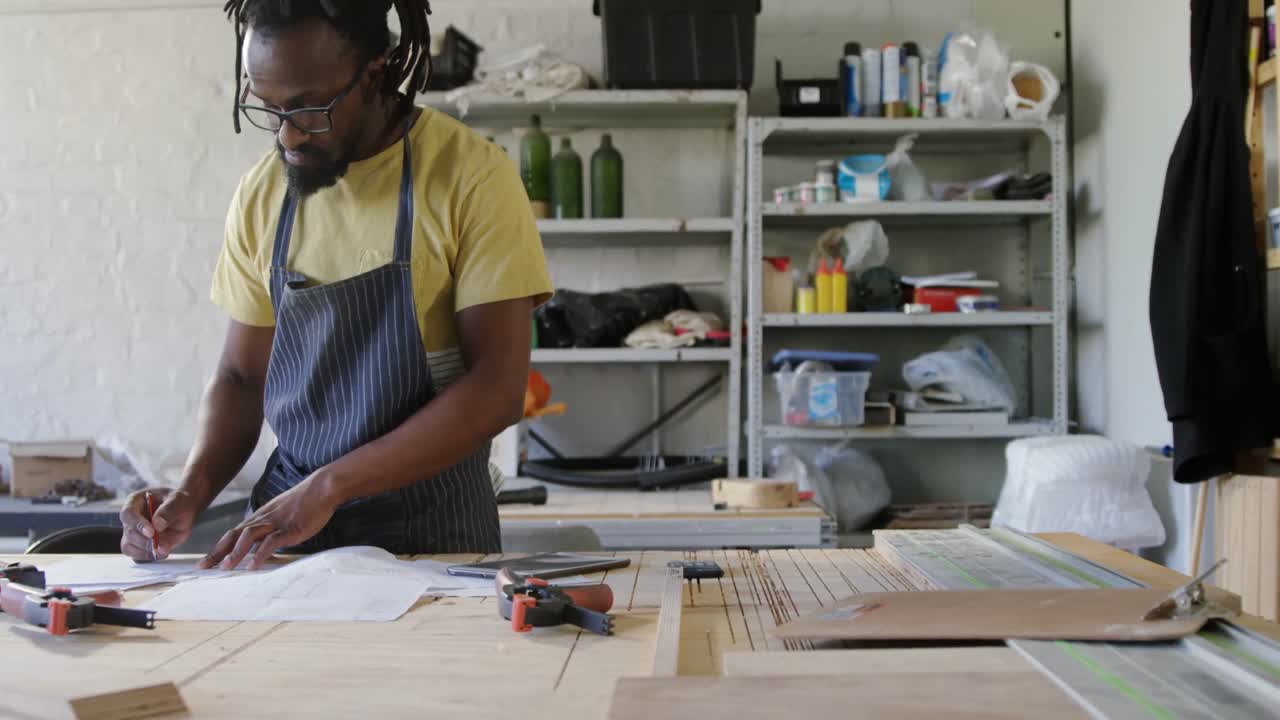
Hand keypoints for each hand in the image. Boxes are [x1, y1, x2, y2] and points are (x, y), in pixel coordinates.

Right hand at [120, 488, 199, 561]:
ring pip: (129, 547)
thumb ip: (169, 510)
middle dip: (144, 541)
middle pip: (128, 533)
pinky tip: (163, 552)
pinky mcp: (139, 544)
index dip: (137, 524)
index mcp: (135, 501)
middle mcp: (130, 518)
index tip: (151, 532)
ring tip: (164, 549)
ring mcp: (133, 532)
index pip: (128, 513)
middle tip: (160, 544)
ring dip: (145, 551)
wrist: (184, 510)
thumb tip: (157, 525)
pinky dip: (149, 556)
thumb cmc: (178, 502)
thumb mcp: (178, 500)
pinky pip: (137, 555)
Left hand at [199, 472, 339, 570]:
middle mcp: (263, 519)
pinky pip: (271, 542)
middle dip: (218, 552)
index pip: (234, 533)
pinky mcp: (289, 528)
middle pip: (234, 535)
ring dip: (235, 553)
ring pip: (248, 537)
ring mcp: (275, 523)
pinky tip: (253, 565)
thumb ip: (271, 528)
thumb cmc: (305, 502)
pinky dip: (260, 554)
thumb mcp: (282, 514)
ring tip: (226, 568)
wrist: (322, 488)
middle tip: (204, 567)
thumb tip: (264, 544)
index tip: (206, 562)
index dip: (219, 548)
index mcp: (260, 517)